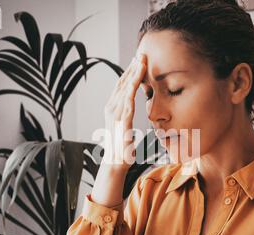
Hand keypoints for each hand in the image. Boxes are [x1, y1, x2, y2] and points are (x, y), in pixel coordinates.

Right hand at [101, 54, 146, 170]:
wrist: (115, 162)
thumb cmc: (122, 148)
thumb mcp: (124, 128)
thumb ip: (126, 117)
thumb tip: (131, 109)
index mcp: (111, 109)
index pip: (120, 86)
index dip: (128, 73)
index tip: (137, 61)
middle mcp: (111, 108)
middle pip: (122, 82)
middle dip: (131, 67)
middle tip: (140, 53)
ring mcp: (116, 112)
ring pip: (126, 86)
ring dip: (134, 72)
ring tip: (142, 59)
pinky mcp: (122, 118)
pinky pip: (129, 97)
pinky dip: (134, 84)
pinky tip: (139, 75)